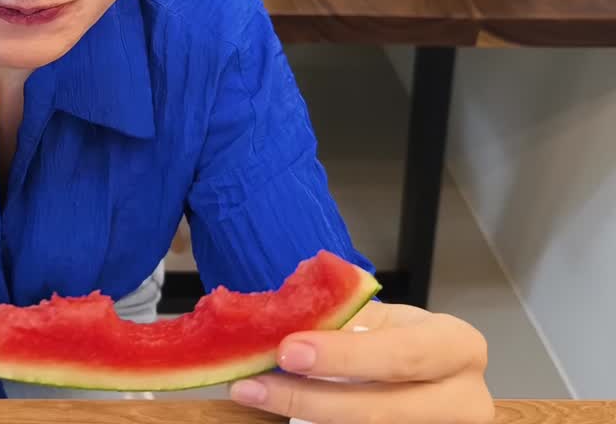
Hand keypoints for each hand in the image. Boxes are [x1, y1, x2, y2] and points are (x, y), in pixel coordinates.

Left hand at [228, 301, 493, 423]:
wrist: (429, 378)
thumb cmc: (398, 343)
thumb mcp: (383, 321)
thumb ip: (342, 314)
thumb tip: (282, 308)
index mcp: (457, 347)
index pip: (402, 353)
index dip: (344, 356)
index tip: (288, 350)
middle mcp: (464, 398)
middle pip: (382, 411)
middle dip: (311, 399)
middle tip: (255, 385)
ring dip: (306, 416)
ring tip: (257, 395)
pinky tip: (285, 415)